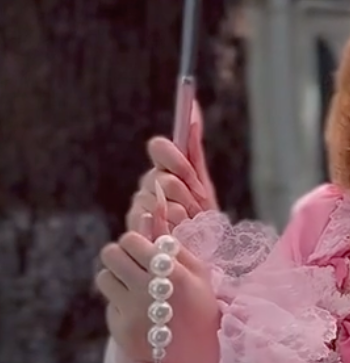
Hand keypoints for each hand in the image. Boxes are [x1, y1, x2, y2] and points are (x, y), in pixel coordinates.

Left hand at [96, 231, 221, 362]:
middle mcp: (149, 294)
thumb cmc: (200, 306)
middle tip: (134, 264)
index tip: (144, 250)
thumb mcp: (197, 271)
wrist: (199, 355)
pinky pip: (109, 304)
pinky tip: (140, 313)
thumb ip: (171, 242)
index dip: (135, 241)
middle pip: (110, 255)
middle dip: (121, 255)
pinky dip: (122, 304)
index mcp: (172, 275)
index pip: (130, 240)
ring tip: (136, 288)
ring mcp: (132, 314)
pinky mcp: (121, 331)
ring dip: (117, 279)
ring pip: (104, 278)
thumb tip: (146, 212)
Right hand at [127, 102, 218, 235]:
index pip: (161, 147)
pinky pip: (154, 225)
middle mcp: (147, 185)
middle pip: (167, 179)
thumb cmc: (198, 218)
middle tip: (197, 209)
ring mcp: (138, 208)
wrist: (194, 255)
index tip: (189, 171)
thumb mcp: (202, 185)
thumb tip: (195, 108)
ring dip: (184, 217)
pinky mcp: (135, 231)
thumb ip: (194, 150)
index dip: (175, 157)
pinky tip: (174, 236)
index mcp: (162, 170)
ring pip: (163, 204)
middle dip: (188, 196)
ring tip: (189, 227)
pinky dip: (170, 231)